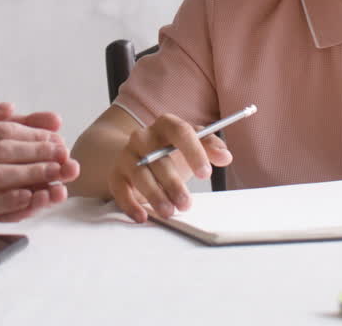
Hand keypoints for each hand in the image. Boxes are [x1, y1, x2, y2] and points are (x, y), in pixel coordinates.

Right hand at [0, 102, 78, 225]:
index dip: (33, 133)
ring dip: (31, 175)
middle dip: (39, 152)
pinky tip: (29, 195)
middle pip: (4, 151)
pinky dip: (9, 199)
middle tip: (64, 155)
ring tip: (56, 174)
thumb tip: (9, 107)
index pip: (3, 130)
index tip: (56, 137)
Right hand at [108, 113, 232, 222]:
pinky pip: (120, 189)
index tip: (205, 174)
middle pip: (158, 158)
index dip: (194, 152)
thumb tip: (225, 156)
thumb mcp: (193, 145)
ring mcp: (127, 155)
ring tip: (169, 211)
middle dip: (173, 183)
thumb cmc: (171, 151)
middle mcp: (143, 137)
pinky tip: (142, 216)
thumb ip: (211, 147)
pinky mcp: (116, 174)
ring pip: (140, 175)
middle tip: (187, 203)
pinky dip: (130, 204)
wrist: (139, 155)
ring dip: (155, 195)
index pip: (180, 131)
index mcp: (166, 124)